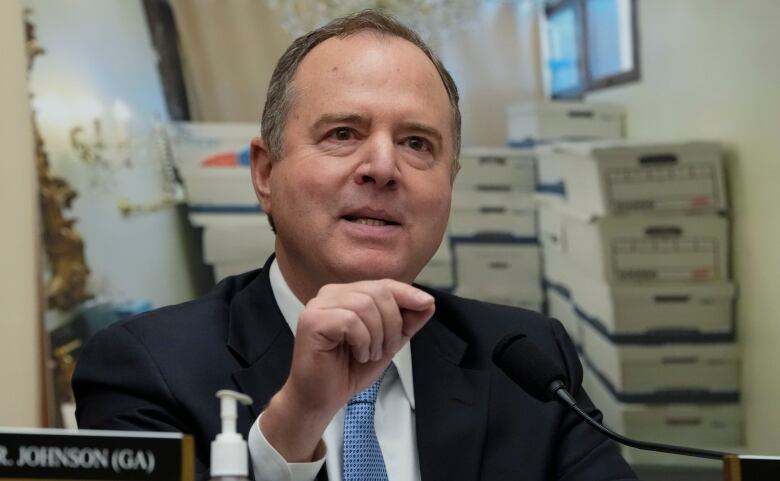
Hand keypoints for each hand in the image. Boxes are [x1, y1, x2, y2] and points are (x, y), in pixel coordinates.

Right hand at [260, 279, 434, 461]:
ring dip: (376, 336)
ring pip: (365, 305)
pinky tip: (356, 354)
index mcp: (347, 294)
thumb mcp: (387, 344)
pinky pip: (350, 320)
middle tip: (384, 349)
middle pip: (377, 291)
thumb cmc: (348, 370)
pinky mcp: (312, 320)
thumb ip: (406, 323)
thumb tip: (428, 303)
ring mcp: (319, 305)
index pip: (383, 284)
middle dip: (392, 323)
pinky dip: (361, 341)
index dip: (407, 293)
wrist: (321, 398)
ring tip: (368, 354)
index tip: (427, 303)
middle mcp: (331, 294)